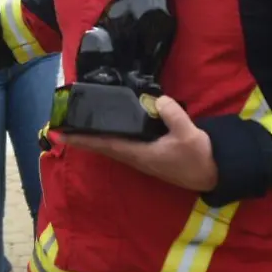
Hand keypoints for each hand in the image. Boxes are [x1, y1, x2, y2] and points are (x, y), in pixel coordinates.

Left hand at [58, 96, 217, 191]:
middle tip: (60, 125)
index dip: (81, 139)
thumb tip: (157, 99)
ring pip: (110, 145)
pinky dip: (108, 134)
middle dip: (81, 136)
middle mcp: (134, 157)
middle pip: (101, 145)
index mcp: (138, 154)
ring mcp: (140, 157)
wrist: (212, 172)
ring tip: (77, 123)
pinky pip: (120, 143)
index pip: (104, 144)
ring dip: (93, 136)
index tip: (59, 134)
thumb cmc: (197, 156)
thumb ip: (173, 115)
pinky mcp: (147, 154)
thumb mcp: (188, 134)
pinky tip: (107, 125)